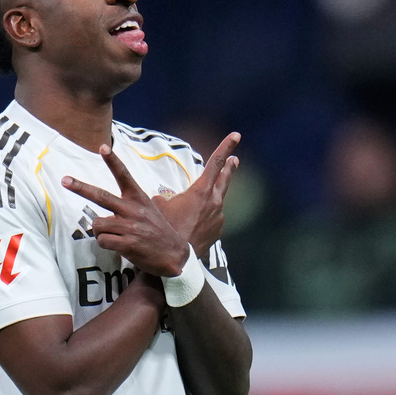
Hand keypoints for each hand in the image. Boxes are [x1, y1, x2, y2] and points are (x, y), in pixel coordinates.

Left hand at [62, 144, 189, 276]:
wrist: (175, 255)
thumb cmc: (158, 232)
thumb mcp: (149, 210)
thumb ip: (131, 204)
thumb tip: (111, 206)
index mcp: (139, 198)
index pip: (124, 175)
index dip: (113, 160)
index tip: (102, 147)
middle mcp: (133, 210)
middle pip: (101, 196)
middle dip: (80, 187)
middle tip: (64, 180)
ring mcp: (130, 227)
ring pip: (97, 224)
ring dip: (100, 231)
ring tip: (114, 236)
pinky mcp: (128, 244)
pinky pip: (102, 241)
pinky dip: (105, 243)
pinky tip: (118, 246)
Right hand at [152, 132, 239, 258]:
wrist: (178, 258)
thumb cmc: (166, 229)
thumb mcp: (159, 206)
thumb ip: (165, 197)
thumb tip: (164, 198)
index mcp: (201, 191)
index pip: (216, 163)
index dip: (226, 147)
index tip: (236, 136)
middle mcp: (215, 202)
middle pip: (225, 179)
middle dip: (229, 167)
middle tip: (235, 159)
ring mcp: (218, 218)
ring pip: (217, 201)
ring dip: (211, 198)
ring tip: (201, 201)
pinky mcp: (217, 231)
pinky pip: (213, 218)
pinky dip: (206, 217)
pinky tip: (195, 224)